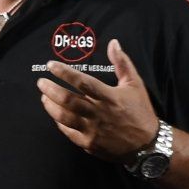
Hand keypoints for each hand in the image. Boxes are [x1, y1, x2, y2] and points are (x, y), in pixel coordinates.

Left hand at [38, 38, 158, 163]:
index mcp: (109, 97)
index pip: (82, 82)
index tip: (50, 65)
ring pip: (64, 117)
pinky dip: (59, 122)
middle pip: (68, 100)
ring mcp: (92, 130)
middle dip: (50, 90)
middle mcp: (99, 113)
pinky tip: (55, 114)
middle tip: (41, 82)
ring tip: (43, 97)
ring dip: (50, 106)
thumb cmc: (140, 112)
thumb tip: (113, 42)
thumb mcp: (135, 84)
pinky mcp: (89, 143)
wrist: (147, 145)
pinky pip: (68, 132)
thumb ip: (122, 63)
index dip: (64, 72)